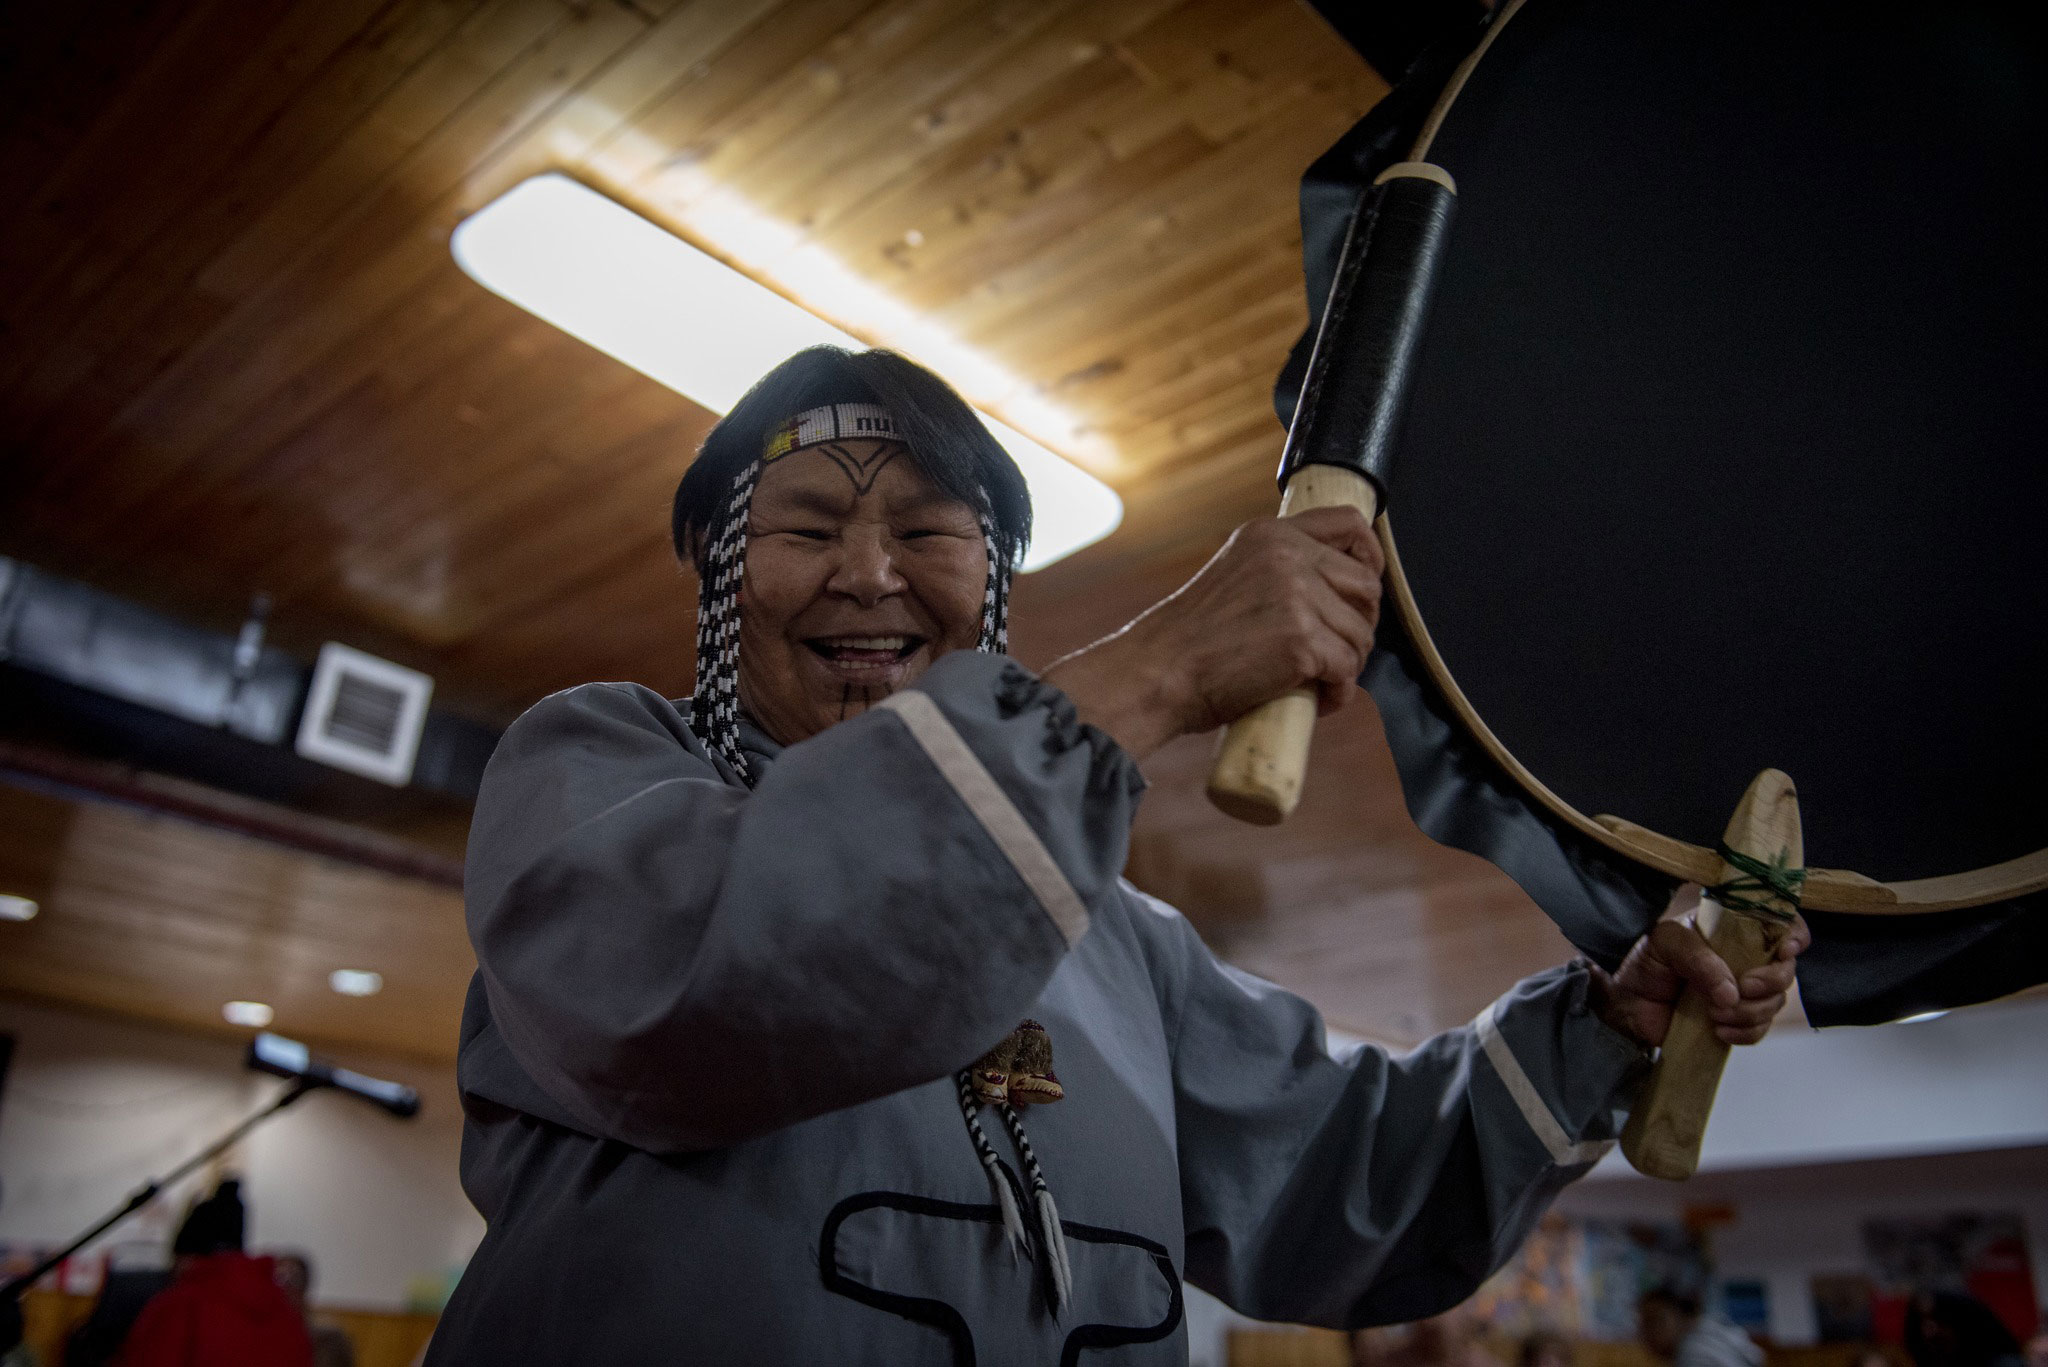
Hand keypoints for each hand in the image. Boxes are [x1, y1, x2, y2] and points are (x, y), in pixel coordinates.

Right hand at [1042, 507, 1383, 759]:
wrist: (1156, 673)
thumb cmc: (1188, 641)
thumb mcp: (1234, 577)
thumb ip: (1276, 571)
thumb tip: (1332, 594)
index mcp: (1270, 534)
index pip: (1349, 523)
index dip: (1370, 556)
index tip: (1363, 589)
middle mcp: (1287, 555)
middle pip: (1367, 585)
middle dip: (1360, 624)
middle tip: (1336, 651)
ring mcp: (1298, 596)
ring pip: (1361, 633)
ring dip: (1348, 663)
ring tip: (1319, 681)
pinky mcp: (1303, 640)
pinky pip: (1349, 669)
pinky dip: (1339, 691)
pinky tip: (1317, 698)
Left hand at [1588, 893, 1810, 1048]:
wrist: (1626, 1003)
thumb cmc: (1646, 962)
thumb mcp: (1666, 943)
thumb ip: (1698, 959)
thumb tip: (1732, 993)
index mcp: (1733, 931)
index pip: (1780, 924)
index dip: (1794, 935)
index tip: (1785, 950)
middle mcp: (1745, 960)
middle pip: (1786, 970)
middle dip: (1770, 982)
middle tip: (1741, 989)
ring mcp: (1743, 992)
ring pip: (1775, 1003)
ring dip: (1750, 1012)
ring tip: (1713, 1013)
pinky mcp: (1736, 1021)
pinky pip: (1759, 1030)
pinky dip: (1745, 1033)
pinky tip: (1719, 1030)